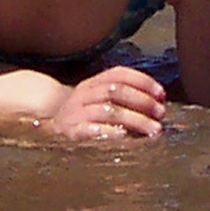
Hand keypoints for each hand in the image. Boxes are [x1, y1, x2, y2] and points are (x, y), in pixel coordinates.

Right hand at [44, 65, 167, 140]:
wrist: (48, 127)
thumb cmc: (83, 115)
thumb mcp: (98, 99)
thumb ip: (123, 97)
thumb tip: (158, 102)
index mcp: (93, 83)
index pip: (119, 74)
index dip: (143, 81)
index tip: (162, 94)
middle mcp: (84, 94)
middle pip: (116, 91)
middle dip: (142, 101)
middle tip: (161, 113)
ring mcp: (75, 112)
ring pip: (108, 111)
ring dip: (135, 120)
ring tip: (154, 130)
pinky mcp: (70, 132)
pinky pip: (89, 130)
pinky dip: (108, 132)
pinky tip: (124, 136)